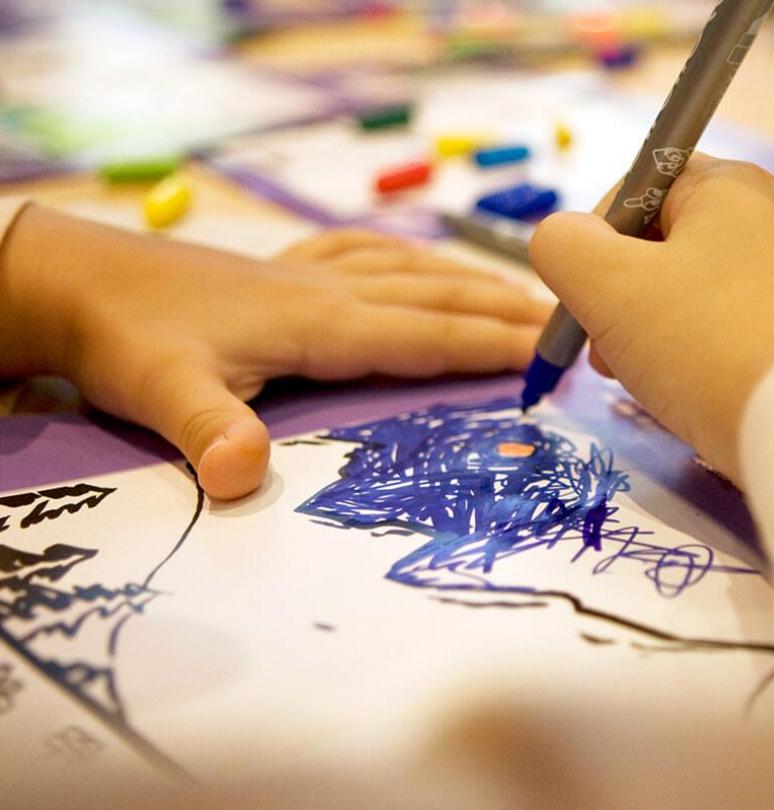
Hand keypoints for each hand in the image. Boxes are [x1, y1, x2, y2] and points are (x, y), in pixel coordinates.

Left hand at [0, 206, 549, 499]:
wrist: (70, 278)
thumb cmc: (122, 336)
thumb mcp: (161, 390)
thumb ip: (210, 431)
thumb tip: (245, 479)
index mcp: (318, 323)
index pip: (425, 334)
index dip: (490, 343)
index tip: (550, 349)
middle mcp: (325, 291)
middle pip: (433, 296)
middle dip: (499, 310)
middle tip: (560, 323)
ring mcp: (304, 274)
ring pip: (406, 270)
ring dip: (465, 281)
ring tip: (513, 293)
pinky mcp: (279, 270)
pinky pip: (362, 254)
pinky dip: (404, 257)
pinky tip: (409, 260)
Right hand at [529, 156, 773, 479]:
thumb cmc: (705, 345)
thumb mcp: (606, 287)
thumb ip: (562, 246)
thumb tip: (562, 238)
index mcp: (733, 185)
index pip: (640, 187)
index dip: (598, 240)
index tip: (587, 300)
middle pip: (674, 243)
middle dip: (627, 297)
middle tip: (609, 356)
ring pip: (707, 291)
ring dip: (663, 330)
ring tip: (653, 382)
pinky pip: (747, 327)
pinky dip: (714, 353)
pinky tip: (705, 393)